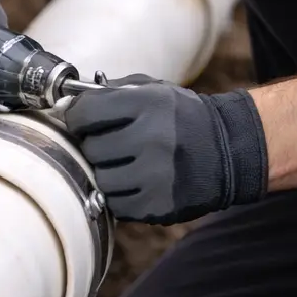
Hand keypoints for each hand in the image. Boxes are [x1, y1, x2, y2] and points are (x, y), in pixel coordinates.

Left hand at [64, 76, 267, 224]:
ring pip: (100, 180)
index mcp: (150, 104)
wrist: (229, 151)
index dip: (78, 117)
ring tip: (125, 163)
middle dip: (96, 145)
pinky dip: (120, 195)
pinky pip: (117, 205)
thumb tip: (67, 103)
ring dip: (106, 173)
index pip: (85, 113)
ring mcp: (157, 176)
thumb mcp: (155, 90)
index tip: (83, 120)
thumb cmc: (182, 118)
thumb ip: (111, 92)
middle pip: (90, 149)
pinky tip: (137, 182)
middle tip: (112, 143)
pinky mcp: (160, 206)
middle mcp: (153, 139)